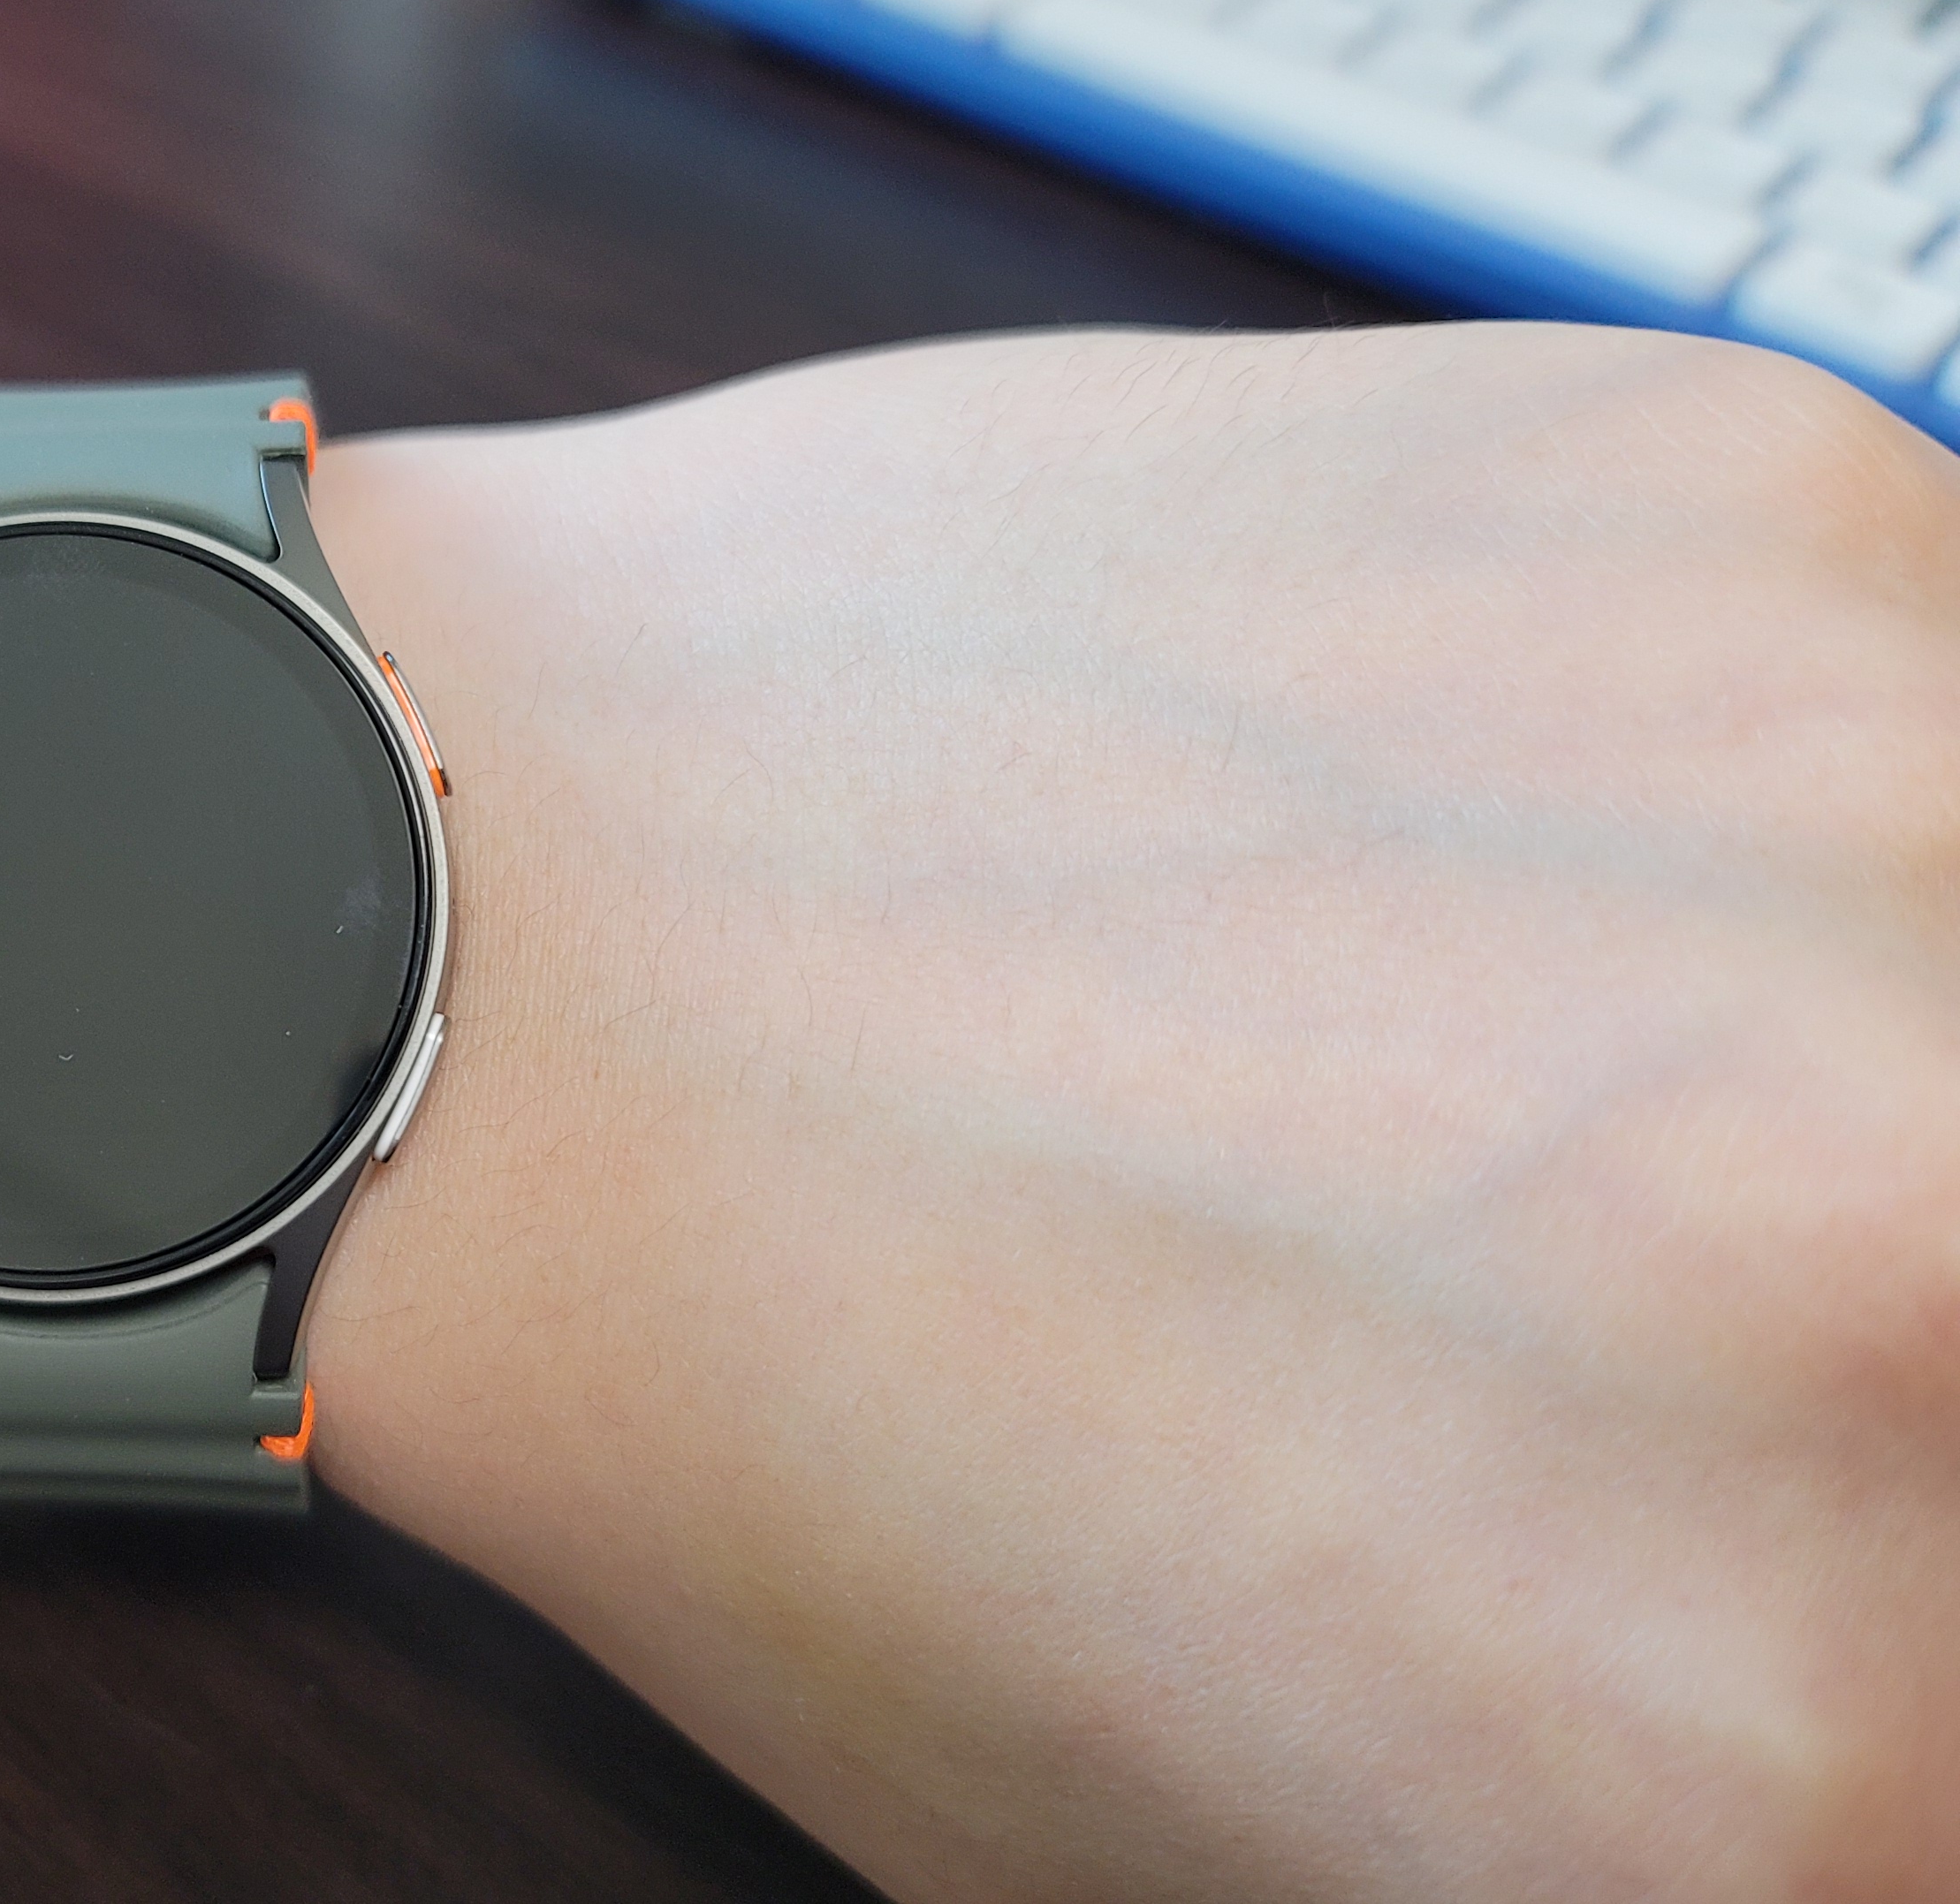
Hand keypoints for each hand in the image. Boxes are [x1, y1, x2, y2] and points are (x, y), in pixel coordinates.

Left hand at [306, 323, 1959, 1900]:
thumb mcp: (1203, 1855)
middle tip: (1615, 1274)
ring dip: (1853, 1026)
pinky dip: (1749, 776)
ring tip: (1541, 1044)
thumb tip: (1819, 1706)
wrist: (458, 937)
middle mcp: (1906, 1279)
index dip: (1853, 1619)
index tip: (1752, 1544)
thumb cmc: (751, 1430)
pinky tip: (1461, 816)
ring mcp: (1863, 829)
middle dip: (1854, 1348)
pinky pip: (1919, 674)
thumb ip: (1641, 1828)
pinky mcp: (1759, 504)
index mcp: (1781, 1747)